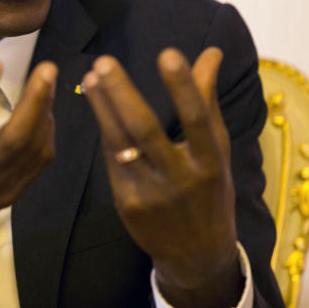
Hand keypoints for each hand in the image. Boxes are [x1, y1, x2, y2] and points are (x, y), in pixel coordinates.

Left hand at [81, 48, 242, 307]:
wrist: (197, 254)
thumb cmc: (210, 190)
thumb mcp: (217, 149)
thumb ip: (207, 99)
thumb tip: (212, 52)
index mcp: (209, 162)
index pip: (197, 119)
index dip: (183, 88)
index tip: (168, 53)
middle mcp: (180, 178)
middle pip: (146, 130)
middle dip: (122, 94)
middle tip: (104, 62)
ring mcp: (150, 193)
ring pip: (121, 144)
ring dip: (102, 108)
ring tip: (91, 77)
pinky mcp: (127, 203)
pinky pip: (113, 160)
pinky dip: (105, 130)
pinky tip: (96, 104)